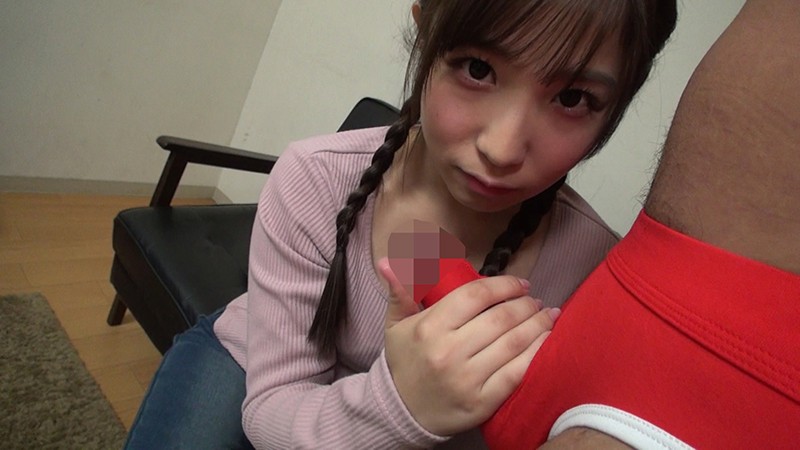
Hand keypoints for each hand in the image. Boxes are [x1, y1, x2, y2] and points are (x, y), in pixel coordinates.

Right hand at [378, 257, 557, 435]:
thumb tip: (387, 260)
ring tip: (548, 315)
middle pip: (500, 318)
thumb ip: (400, 291)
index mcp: (429, 327)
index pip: (475, 296)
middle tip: (536, 300)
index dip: (504, 285)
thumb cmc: (405, 362)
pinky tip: (546, 341)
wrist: (402, 412)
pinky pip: (518, 372)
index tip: (521, 283)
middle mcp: (448, 352)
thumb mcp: (395, 324)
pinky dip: (537, 353)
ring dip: (538, 325)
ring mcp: (467, 379)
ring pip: (514, 343)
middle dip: (526, 304)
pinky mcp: (482, 402)